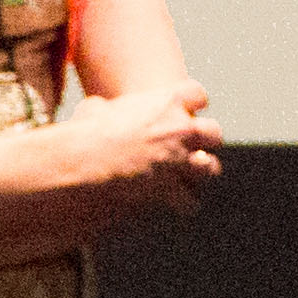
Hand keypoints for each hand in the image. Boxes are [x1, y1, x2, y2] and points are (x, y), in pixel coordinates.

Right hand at [66, 82, 227, 217]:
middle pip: (214, 133)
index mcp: (167, 101)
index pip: (198, 94)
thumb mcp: (94, 109)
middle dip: (206, 140)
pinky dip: (183, 202)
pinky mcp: (172, 189)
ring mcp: (180, 160)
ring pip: (211, 168)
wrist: (84, 162)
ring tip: (187, 175)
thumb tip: (97, 111)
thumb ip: (107, 108)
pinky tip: (174, 202)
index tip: (186, 109)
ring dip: (200, 172)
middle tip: (192, 146)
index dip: (193, 103)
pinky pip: (190, 200)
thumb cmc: (84, 132)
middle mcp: (182, 129)